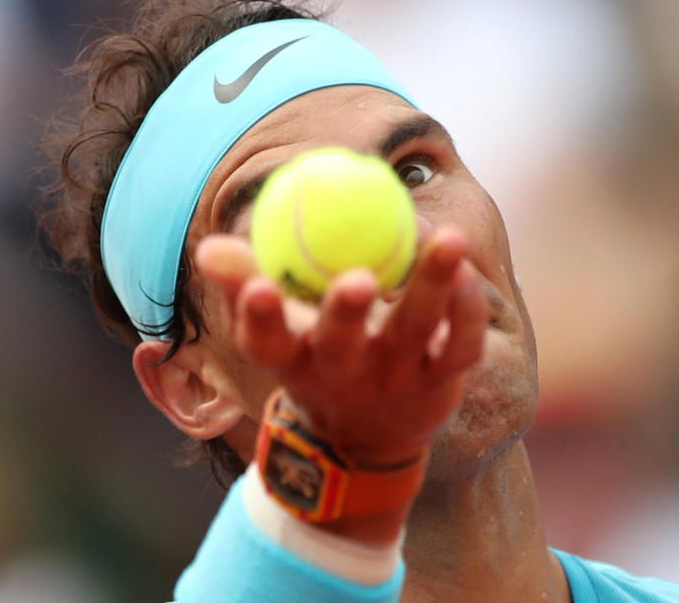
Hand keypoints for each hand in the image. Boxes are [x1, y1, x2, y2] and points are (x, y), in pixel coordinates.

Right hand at [195, 227, 489, 466]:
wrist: (372, 438)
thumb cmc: (318, 362)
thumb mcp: (280, 336)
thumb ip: (248, 286)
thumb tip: (209, 248)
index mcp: (297, 361)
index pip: (269, 343)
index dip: (260, 318)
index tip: (256, 286)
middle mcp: (345, 374)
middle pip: (341, 345)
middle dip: (344, 314)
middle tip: (355, 278)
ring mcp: (397, 379)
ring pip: (415, 331)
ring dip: (433, 286)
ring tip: (449, 240)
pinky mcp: (442, 381)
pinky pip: (462, 343)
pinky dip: (468, 308)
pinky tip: (464, 268)